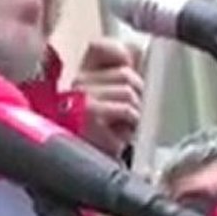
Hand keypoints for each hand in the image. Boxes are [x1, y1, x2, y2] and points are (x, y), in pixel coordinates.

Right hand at [72, 38, 143, 157]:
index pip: (99, 46)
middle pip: (126, 74)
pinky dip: (131, 125)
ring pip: (130, 92)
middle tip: (127, 114)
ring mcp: (85, 96)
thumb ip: (121, 76)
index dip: (120, 53)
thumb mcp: (110, 102)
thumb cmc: (98, 137)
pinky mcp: (93, 113)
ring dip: (134, 113)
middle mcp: (79, 82)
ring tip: (121, 127)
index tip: (129, 65)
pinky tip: (119, 135)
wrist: (80, 169)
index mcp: (82, 75)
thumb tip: (136, 48)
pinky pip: (128, 110)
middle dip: (136, 95)